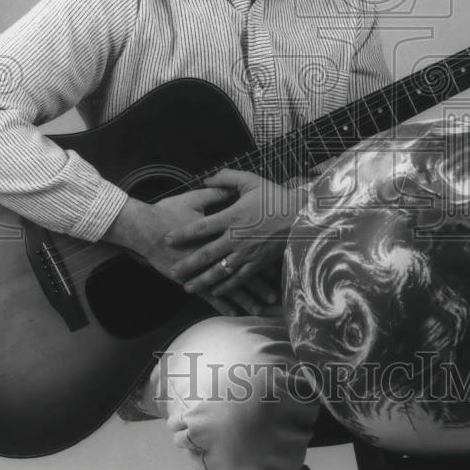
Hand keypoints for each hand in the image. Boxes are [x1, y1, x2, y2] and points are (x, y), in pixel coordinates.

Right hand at [103, 188, 277, 316]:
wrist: (143, 228)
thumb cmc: (168, 211)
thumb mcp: (195, 197)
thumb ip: (217, 192)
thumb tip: (233, 189)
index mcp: (217, 231)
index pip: (243, 243)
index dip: (261, 249)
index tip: (277, 256)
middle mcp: (213, 253)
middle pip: (241, 270)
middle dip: (259, 283)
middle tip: (275, 293)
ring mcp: (202, 269)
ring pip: (228, 286)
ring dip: (245, 297)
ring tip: (261, 307)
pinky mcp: (190, 279)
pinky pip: (210, 295)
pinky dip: (223, 304)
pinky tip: (234, 312)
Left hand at [167, 169, 305, 297]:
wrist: (302, 217)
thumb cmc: (276, 198)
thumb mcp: (251, 181)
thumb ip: (227, 178)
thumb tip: (206, 179)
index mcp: (232, 217)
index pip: (201, 227)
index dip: (182, 234)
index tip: (167, 239)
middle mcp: (236, 238)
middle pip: (205, 254)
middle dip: (187, 265)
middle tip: (172, 271)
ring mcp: (247, 254)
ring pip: (219, 271)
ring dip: (202, 281)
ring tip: (188, 287)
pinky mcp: (258, 264)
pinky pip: (238, 279)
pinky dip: (225, 287)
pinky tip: (215, 291)